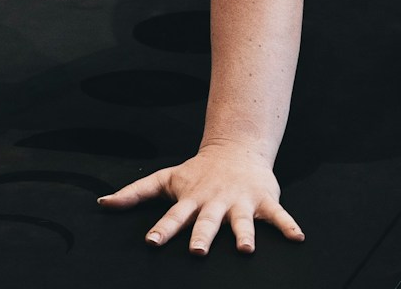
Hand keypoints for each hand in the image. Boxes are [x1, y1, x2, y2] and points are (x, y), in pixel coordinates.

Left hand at [99, 142, 303, 255]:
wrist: (236, 149)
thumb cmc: (197, 171)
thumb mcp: (165, 179)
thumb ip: (135, 192)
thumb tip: (102, 203)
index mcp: (192, 199)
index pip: (174, 216)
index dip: (162, 229)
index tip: (151, 242)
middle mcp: (215, 202)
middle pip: (206, 222)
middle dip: (201, 236)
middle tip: (196, 251)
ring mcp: (240, 201)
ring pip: (242, 221)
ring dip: (244, 234)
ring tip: (245, 250)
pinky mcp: (264, 200)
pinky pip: (278, 216)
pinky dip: (288, 226)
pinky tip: (298, 238)